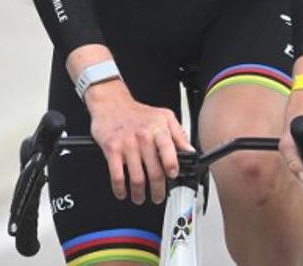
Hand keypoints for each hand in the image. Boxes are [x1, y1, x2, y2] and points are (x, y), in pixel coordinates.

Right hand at [85, 80, 192, 204]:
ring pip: (136, 177)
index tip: (172, 175)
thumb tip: (190, 152)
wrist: (111, 104)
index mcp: (158, 128)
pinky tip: (123, 192)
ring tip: (140, 197)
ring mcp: (127, 144)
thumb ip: (179, 134)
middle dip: (158, 190)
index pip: (168, 148)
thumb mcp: (164, 117)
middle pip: (154, 170)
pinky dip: (120, 189)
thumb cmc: (138, 113)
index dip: (171, 164)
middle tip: (158, 196)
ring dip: (139, 193)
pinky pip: (117, 175)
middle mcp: (143, 136)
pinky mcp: (112, 149)